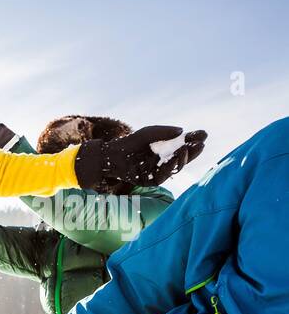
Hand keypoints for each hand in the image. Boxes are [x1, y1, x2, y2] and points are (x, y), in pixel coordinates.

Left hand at [74, 125, 206, 191]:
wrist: (110, 156)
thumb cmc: (129, 143)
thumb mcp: (148, 133)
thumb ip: (163, 131)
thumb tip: (182, 131)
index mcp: (166, 151)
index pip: (184, 146)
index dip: (194, 141)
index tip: (203, 134)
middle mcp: (164, 162)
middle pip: (183, 158)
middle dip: (193, 151)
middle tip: (200, 144)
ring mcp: (157, 172)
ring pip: (175, 168)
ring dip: (183, 159)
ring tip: (187, 150)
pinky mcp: (149, 181)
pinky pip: (162, 177)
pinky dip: (169, 168)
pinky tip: (174, 159)